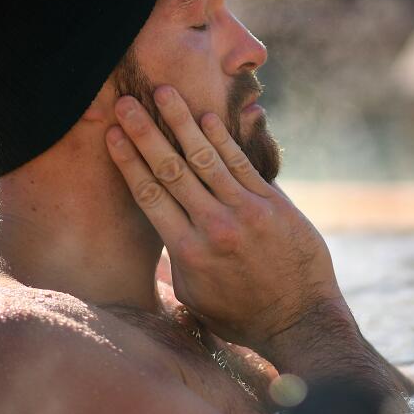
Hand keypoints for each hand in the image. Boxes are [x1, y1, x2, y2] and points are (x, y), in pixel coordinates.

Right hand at [105, 86, 349, 352]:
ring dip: (182, 122)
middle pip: (171, 170)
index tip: (112, 135)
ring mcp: (246, 212)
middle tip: (127, 102)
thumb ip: (175, 261)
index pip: (150, 196)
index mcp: (188, 252)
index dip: (129, 162)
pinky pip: (241, 163)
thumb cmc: (242, 315)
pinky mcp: (273, 204)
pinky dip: (222, 138)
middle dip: (146, 133)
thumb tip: (158, 230)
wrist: (301, 320)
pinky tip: (206, 116)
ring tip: (164, 93)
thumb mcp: (195, 297)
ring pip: (205, 158)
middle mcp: (214, 227)